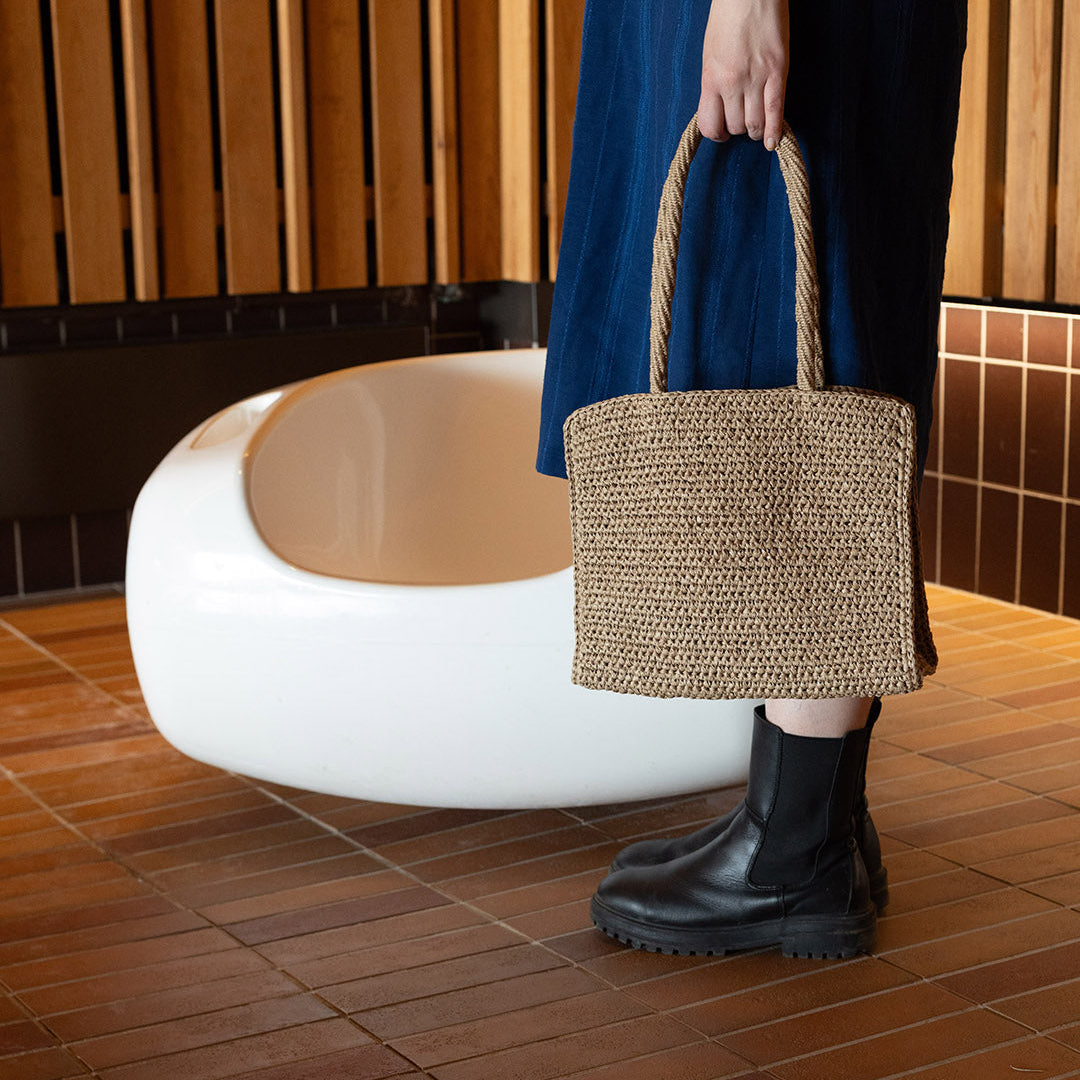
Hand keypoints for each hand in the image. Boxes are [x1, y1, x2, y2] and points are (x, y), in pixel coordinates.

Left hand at [698, 0, 788, 149]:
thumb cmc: (728, 18)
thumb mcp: (710, 54)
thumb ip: (713, 83)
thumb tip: (719, 108)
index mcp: (711, 78)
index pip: (709, 125)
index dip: (716, 134)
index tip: (721, 133)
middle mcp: (732, 83)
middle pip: (734, 127)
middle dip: (738, 129)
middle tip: (742, 121)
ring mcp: (756, 78)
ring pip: (754, 125)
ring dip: (755, 130)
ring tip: (757, 126)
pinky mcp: (778, 72)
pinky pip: (776, 111)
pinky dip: (775, 131)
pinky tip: (773, 141)